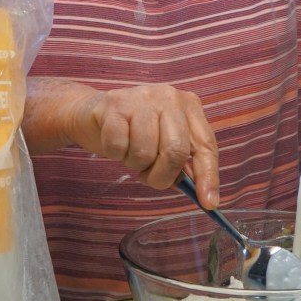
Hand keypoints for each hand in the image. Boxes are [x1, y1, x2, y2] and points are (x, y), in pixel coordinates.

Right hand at [65, 83, 219, 205]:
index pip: (205, 145)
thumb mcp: (162, 143)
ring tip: (130, 152)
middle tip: (148, 177)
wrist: (91, 113)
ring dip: (135, 164)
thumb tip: (201, 194)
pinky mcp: (115, 104)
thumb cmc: (133, 132)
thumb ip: (182, 163)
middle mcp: (170, 97)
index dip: (208, 176)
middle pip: (176, 151)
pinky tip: (115, 143)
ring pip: (145, 152)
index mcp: (189, 106)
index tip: (209, 203)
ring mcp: (142, 97)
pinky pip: (119, 146)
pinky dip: (116, 154)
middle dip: (162, 176)